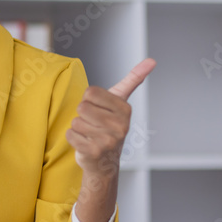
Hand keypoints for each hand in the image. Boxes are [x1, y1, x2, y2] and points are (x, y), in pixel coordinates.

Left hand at [66, 58, 156, 177]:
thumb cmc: (109, 125)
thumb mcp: (121, 100)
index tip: (99, 110)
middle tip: (94, 124)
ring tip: (90, 134)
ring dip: (78, 127)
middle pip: (82, 107)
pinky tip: (85, 143)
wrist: (104, 161)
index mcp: (125, 109)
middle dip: (83, 115)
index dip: (89, 100)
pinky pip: (70, 134)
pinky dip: (73, 138)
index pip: (90, 92)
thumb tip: (151, 60)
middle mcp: (120, 125)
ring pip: (76, 121)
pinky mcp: (94, 152)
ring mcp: (108, 140)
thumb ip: (133, 79)